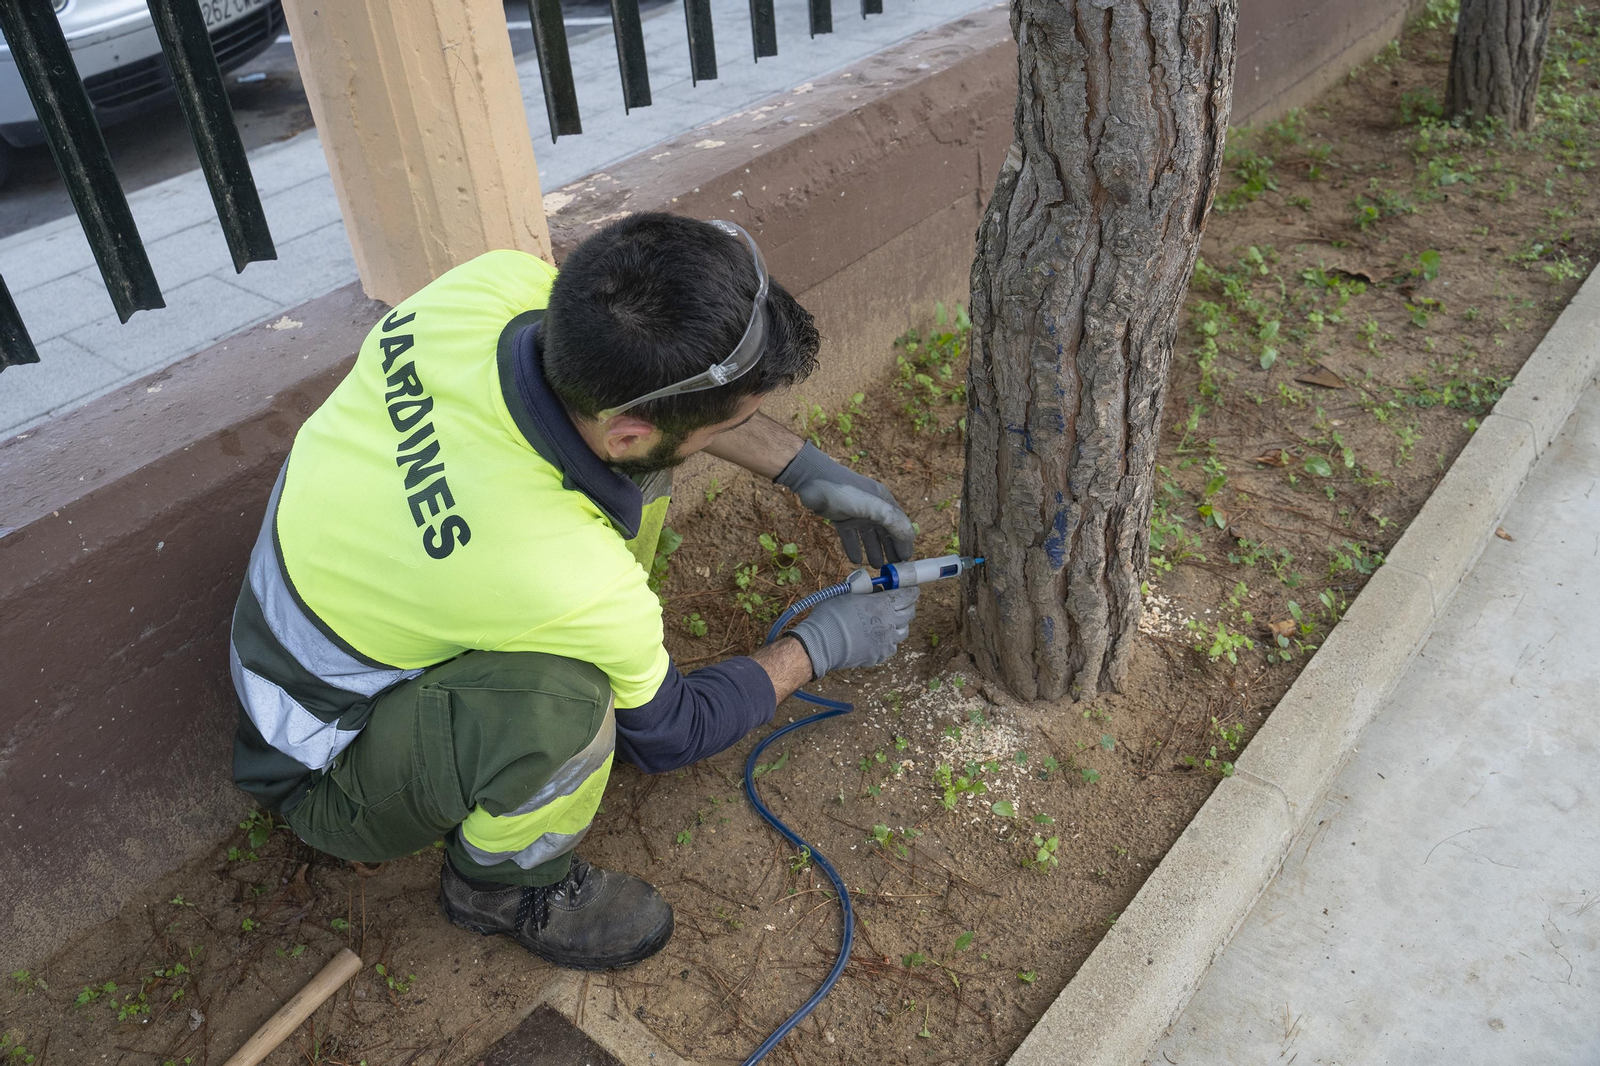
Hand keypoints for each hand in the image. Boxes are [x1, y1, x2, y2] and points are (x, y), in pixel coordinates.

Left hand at [775, 443, 914, 566]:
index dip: (904, 543)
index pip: (900, 525)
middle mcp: (873, 507)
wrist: (811, 479)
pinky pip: (850, 536)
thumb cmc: (843, 491)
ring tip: (876, 566)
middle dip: (891, 549)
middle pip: (886, 531)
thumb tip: (910, 537)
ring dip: (874, 550)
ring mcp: (856, 512)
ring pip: (869, 535)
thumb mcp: (871, 506)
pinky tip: (855, 560)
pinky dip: (854, 547)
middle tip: (893, 569)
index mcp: (884, 501)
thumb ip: (892, 520)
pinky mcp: (840, 517)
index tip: (905, 562)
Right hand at [787, 585, 918, 678]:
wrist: (821, 644)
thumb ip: (863, 587)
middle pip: (909, 613)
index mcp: (883, 604)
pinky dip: (888, 641)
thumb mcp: (846, 592)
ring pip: (903, 631)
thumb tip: (873, 586)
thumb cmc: (830, 615)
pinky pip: (891, 647)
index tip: (910, 589)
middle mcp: (889, 623)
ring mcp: (886, 642)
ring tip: (888, 620)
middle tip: (900, 602)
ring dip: (899, 624)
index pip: (909, 595)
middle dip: (907, 605)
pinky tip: (878, 637)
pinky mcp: (879, 655)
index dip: (911, 590)